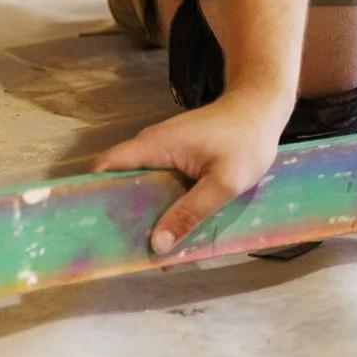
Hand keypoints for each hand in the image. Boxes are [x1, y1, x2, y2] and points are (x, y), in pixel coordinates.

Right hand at [92, 87, 292, 253]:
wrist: (263, 106)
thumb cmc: (247, 139)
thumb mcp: (225, 182)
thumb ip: (191, 212)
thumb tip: (157, 244)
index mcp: (153, 147)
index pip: (105, 168)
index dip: (93, 195)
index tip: (94, 228)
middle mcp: (152, 148)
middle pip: (122, 184)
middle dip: (122, 216)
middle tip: (125, 250)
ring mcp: (165, 152)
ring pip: (144, 188)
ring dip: (145, 215)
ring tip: (148, 250)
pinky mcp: (179, 158)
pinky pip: (162, 185)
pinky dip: (164, 206)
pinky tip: (174, 231)